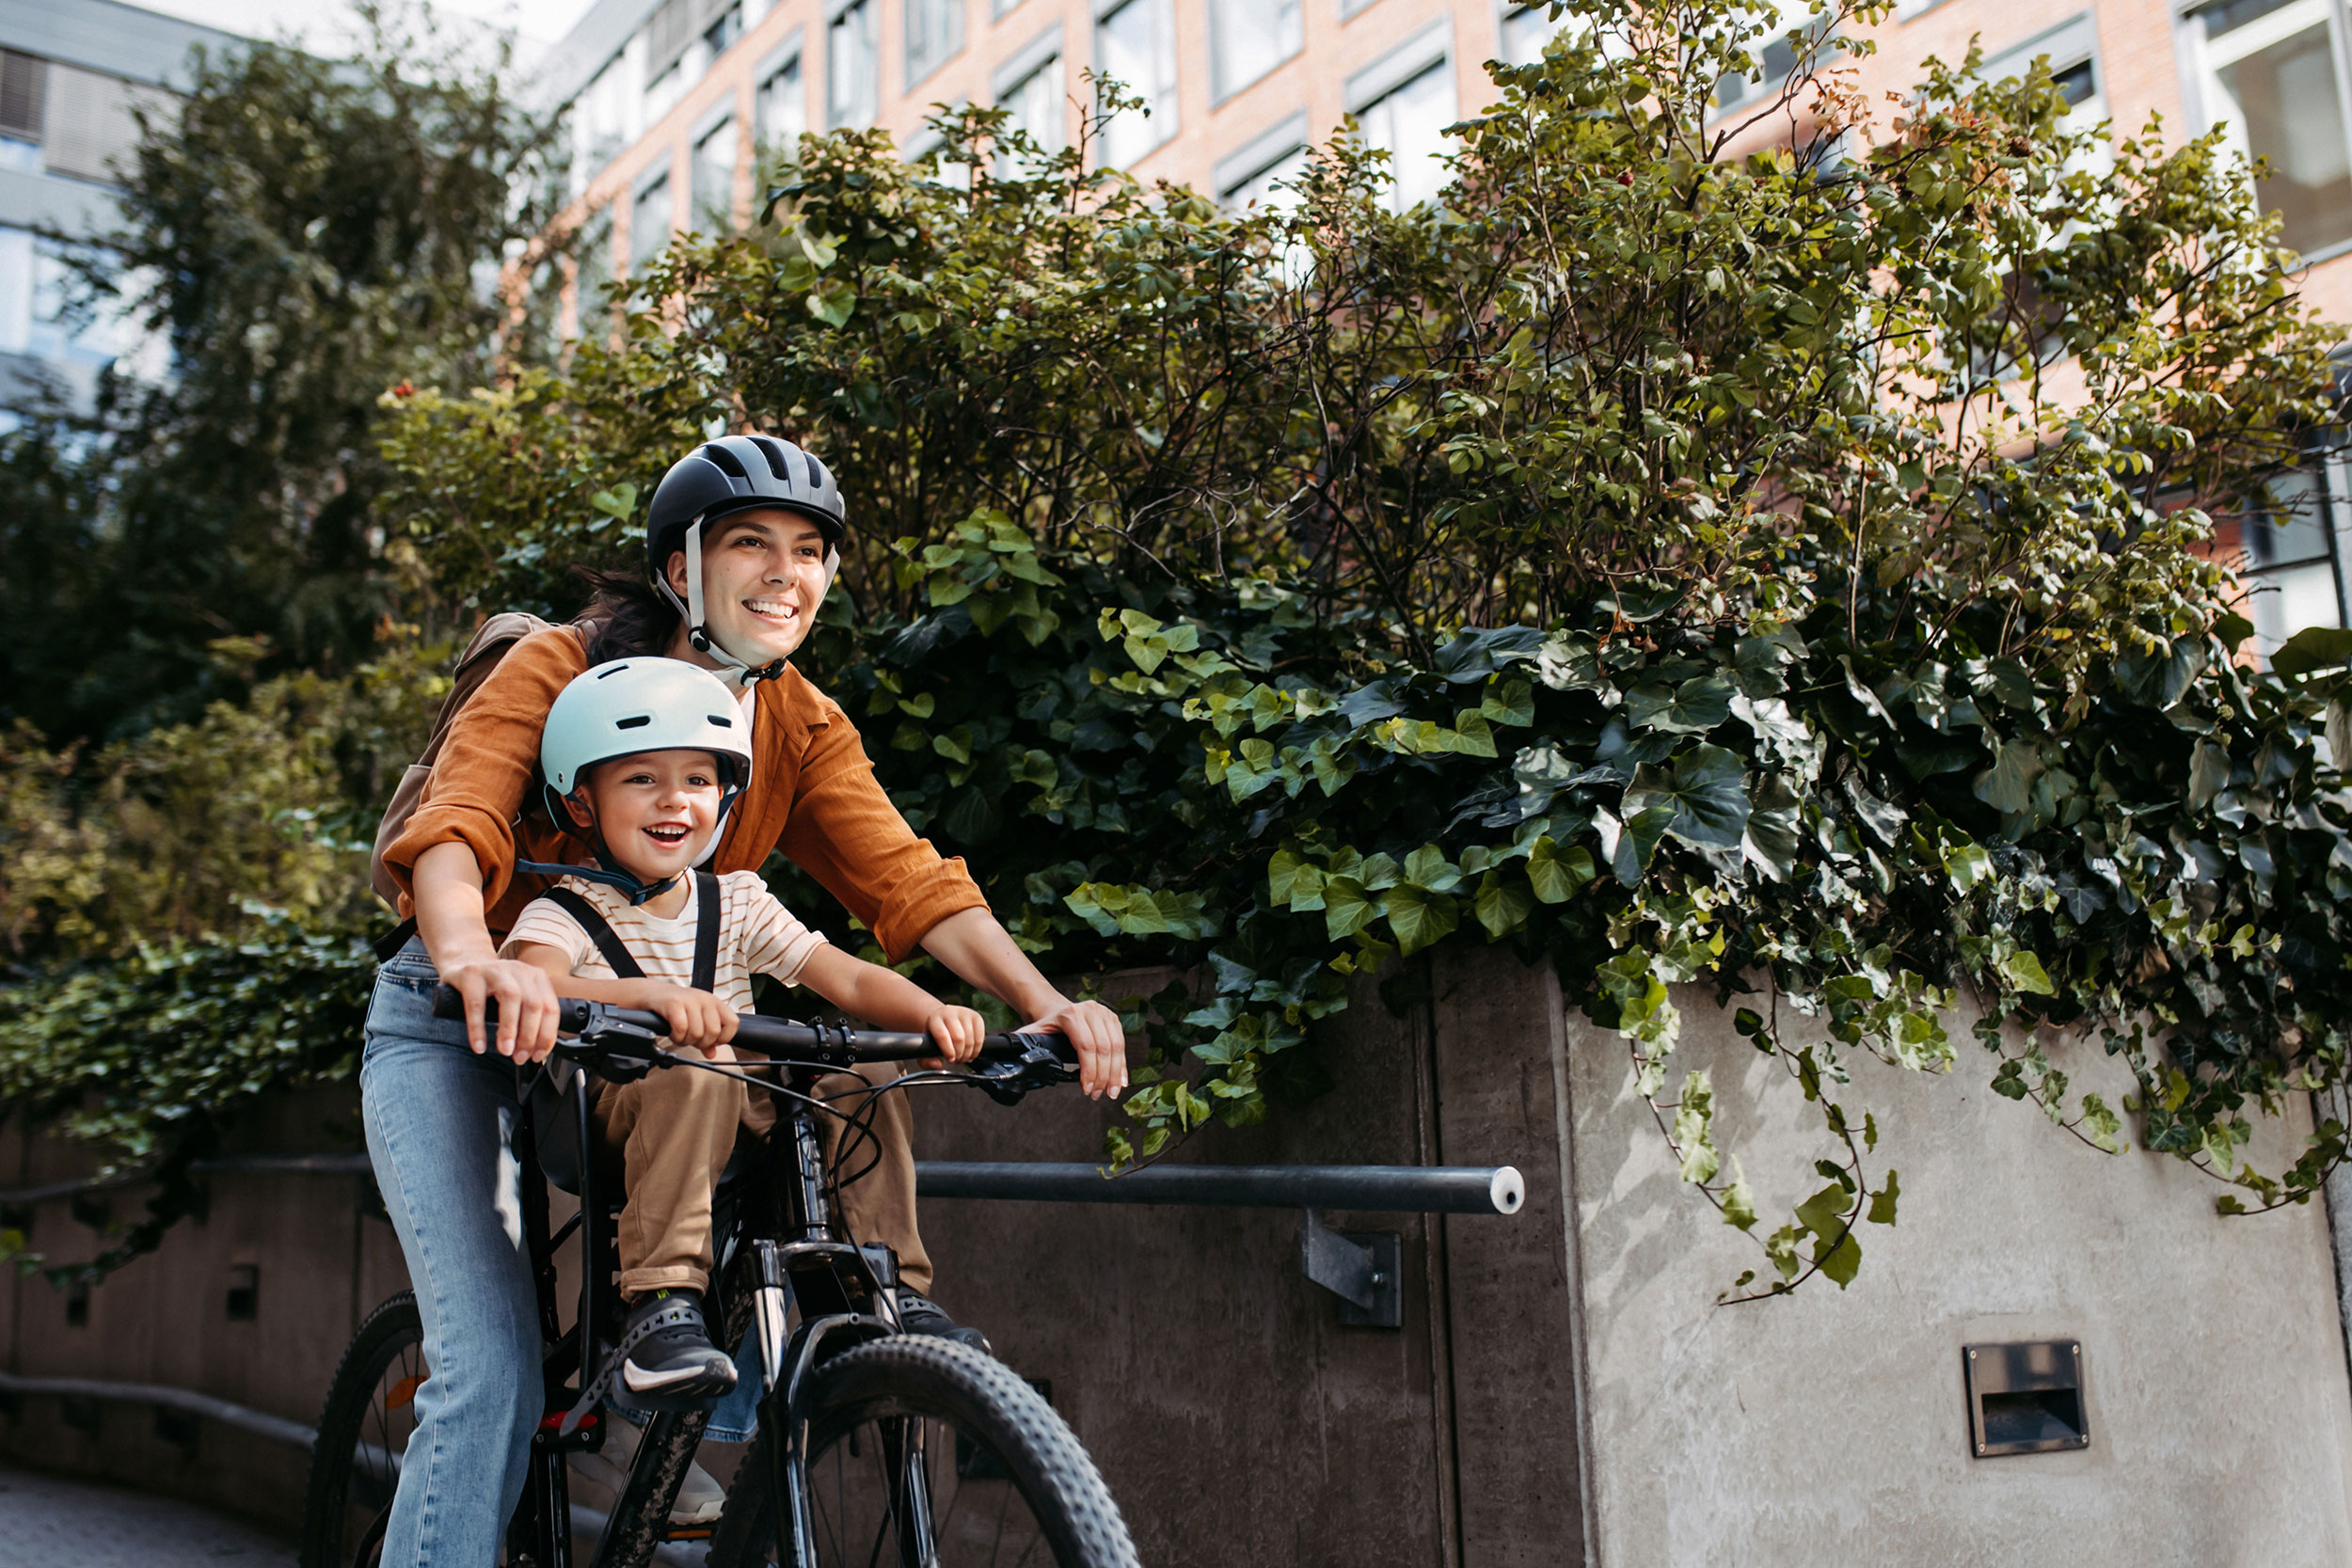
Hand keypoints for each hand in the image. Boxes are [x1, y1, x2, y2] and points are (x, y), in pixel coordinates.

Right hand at [440, 956, 560, 1062]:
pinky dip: (478, 1028)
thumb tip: (536, 1051)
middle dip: (529, 1036)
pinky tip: (479, 1045)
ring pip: (510, 997)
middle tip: (520, 1057)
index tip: (538, 1055)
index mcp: (536, 977)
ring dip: (509, 1029)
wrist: (464, 963)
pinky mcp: (471, 973)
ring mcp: (495, 969)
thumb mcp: (518, 996)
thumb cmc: (494, 987)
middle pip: (533, 1004)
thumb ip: (528, 1017)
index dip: (546, 1035)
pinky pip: (476, 1003)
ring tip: (505, 1050)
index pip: (550, 1008)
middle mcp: (520, 970)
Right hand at [622, 981, 738, 1057]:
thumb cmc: (677, 1007)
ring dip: (686, 1041)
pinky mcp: (673, 1003)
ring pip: (697, 1033)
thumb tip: (712, 1054)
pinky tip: (673, 1033)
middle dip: (701, 1043)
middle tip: (690, 1040)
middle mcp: (705, 999)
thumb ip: (706, 1037)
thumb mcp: (696, 1019)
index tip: (711, 1042)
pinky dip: (676, 1037)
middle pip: (713, 1032)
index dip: (724, 1038)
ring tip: (679, 1036)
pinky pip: (681, 1029)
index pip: (733, 1023)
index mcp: (715, 1002)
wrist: (652, 994)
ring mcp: (690, 1000)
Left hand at [922, 1005, 986, 1066]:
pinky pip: (980, 1037)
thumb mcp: (926, 1047)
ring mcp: (964, 1013)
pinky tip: (971, 1053)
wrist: (944, 1019)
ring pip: (970, 1039)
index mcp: (935, 1019)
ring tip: (963, 1058)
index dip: (948, 1051)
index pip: (942, 1035)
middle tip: (956, 1061)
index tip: (950, 1060)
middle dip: (959, 1054)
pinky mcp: (976, 1016)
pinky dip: (977, 1050)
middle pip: (959, 1038)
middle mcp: (950, 1012)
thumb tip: (937, 1065)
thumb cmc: (935, 1035)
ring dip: (968, 1054)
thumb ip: (926, 1060)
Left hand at [1022, 997, 1128, 1100]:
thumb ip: (1024, 1047)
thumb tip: (1013, 1068)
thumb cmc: (1046, 1025)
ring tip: (1110, 1092)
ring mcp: (1104, 1013)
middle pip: (1103, 1049)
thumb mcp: (1033, 1033)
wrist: (1056, 1008)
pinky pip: (1122, 1044)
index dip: (1088, 1070)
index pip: (1085, 1046)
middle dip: (1102, 1076)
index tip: (1086, 1089)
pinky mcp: (1113, 1019)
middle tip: (1098, 1094)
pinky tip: (1120, 1081)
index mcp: (1071, 1014)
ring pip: (1116, 1047)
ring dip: (1115, 1073)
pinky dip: (1122, 1065)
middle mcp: (1090, 1010)